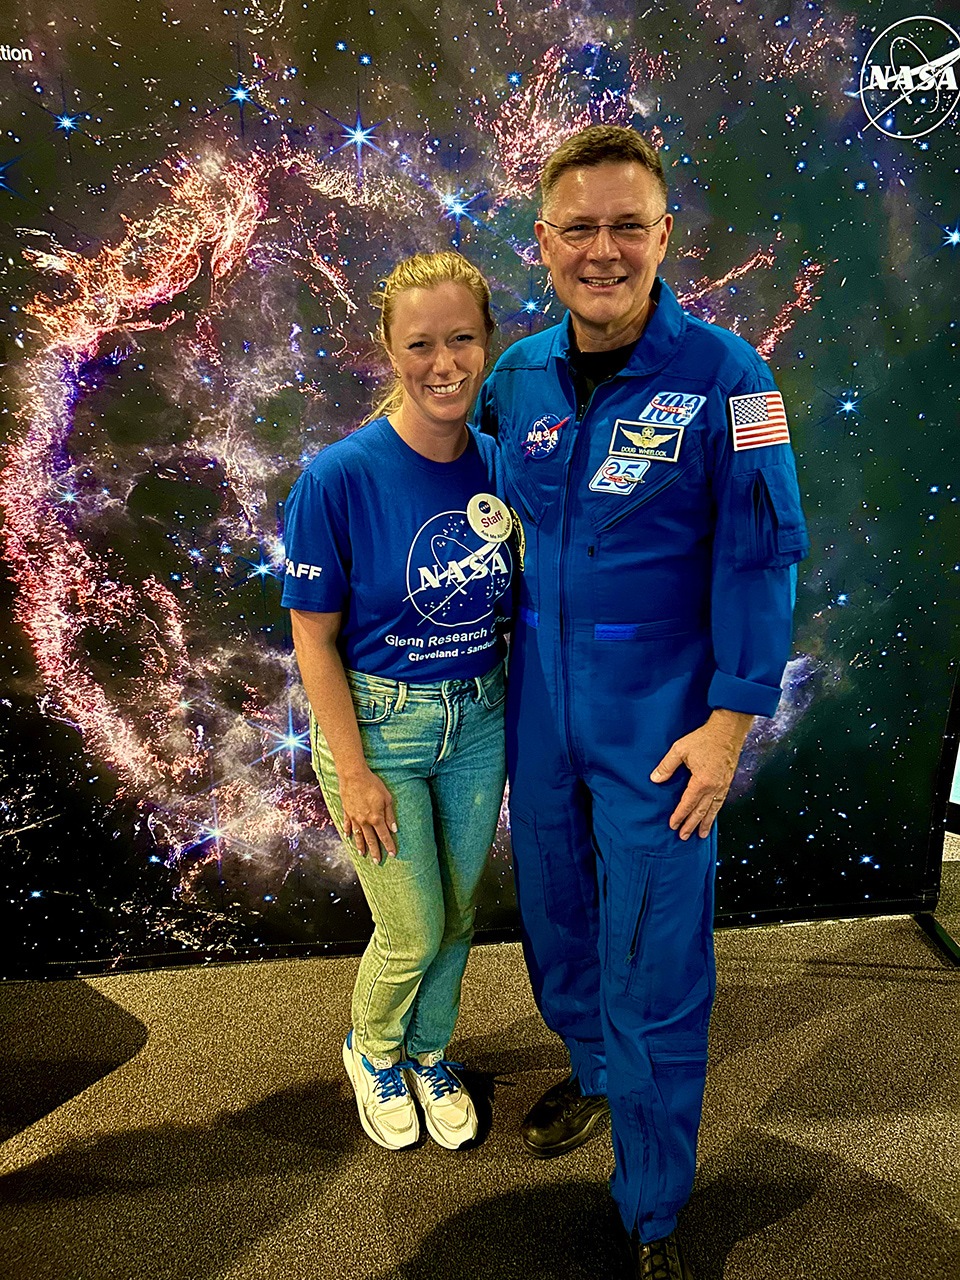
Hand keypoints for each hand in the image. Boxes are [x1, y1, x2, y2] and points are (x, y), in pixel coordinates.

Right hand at [338, 766, 397, 864]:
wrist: (353, 776)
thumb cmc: (372, 784)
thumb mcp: (387, 798)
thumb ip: (390, 815)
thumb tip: (394, 829)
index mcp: (376, 818)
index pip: (384, 836)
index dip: (389, 846)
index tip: (393, 854)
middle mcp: (364, 821)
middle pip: (370, 840)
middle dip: (374, 851)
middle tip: (377, 861)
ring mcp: (354, 817)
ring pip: (358, 835)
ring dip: (360, 845)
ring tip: (362, 854)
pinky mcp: (346, 811)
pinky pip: (347, 824)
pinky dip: (348, 831)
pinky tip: (348, 837)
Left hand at [650, 709, 752, 840]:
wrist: (728, 730)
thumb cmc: (704, 738)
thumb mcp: (680, 749)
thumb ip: (667, 766)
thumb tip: (655, 779)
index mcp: (701, 782)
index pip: (688, 804)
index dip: (680, 816)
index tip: (673, 825)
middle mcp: (714, 787)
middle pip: (701, 811)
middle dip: (692, 825)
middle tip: (684, 836)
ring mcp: (723, 785)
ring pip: (713, 809)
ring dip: (706, 823)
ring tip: (702, 834)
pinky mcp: (727, 781)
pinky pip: (721, 802)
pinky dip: (716, 812)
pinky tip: (713, 815)